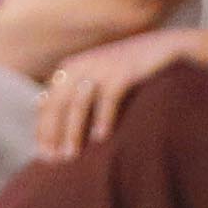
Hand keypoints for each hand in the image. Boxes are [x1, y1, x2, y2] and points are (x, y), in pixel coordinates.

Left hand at [31, 24, 198, 158]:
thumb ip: (75, 92)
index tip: (42, 155)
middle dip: (52, 133)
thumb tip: (47, 113)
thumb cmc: (129, 69)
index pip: (47, 102)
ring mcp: (101, 67)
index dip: (43, 128)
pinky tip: (100, 138)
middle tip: (52, 160)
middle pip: (57, 104)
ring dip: (73, 131)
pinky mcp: (124, 71)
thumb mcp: (97, 77)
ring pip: (78, 103)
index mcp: (70, 69)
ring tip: (71, 155)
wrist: (164, 47)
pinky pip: (108, 98)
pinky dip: (102, 118)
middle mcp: (80, 66)